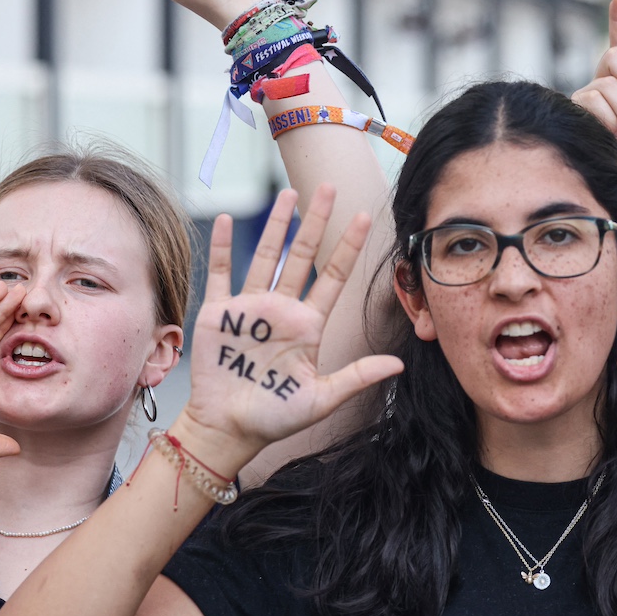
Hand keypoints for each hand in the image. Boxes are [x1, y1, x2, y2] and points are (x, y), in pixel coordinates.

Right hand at [177, 186, 403, 467]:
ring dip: (277, 224)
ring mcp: (249, 308)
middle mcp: (281, 309)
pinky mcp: (217, 313)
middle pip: (302, 255)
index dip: (348, 247)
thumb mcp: (322, 398)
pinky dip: (223, 246)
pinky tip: (228, 220)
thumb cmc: (275, 418)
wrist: (229, 429)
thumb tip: (399, 365)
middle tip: (329, 186)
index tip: (364, 216)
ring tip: (288, 193)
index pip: (334, 277)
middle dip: (316, 221)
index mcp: (308, 325)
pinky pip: (221, 273)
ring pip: (266, 256)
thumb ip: (357, 377)